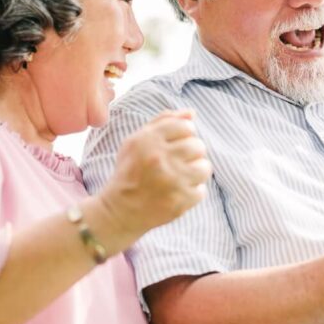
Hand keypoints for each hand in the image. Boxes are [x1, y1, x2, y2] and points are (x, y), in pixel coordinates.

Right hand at [95, 110, 211, 243]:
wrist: (119, 210)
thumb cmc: (130, 171)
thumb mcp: (137, 141)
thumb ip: (163, 122)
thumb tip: (192, 113)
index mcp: (148, 140)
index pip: (186, 126)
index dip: (185, 134)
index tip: (177, 144)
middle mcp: (159, 158)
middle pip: (198, 146)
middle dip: (193, 152)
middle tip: (180, 161)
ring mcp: (171, 181)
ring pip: (204, 167)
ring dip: (196, 171)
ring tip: (183, 176)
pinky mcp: (179, 201)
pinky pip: (202, 190)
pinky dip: (193, 192)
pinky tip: (178, 191)